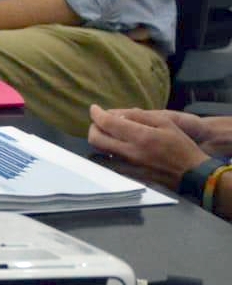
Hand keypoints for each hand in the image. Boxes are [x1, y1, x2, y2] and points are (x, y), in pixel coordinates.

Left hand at [87, 104, 210, 189]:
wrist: (193, 174)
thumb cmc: (181, 146)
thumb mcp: (166, 123)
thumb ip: (139, 116)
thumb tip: (117, 113)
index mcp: (141, 136)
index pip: (107, 123)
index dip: (96, 114)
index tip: (94, 108)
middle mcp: (130, 152)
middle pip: (96, 139)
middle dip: (93, 127)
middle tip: (98, 121)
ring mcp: (128, 166)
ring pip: (99, 153)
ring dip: (98, 140)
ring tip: (106, 133)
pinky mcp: (130, 176)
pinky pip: (109, 164)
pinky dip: (106, 154)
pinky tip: (114, 147)